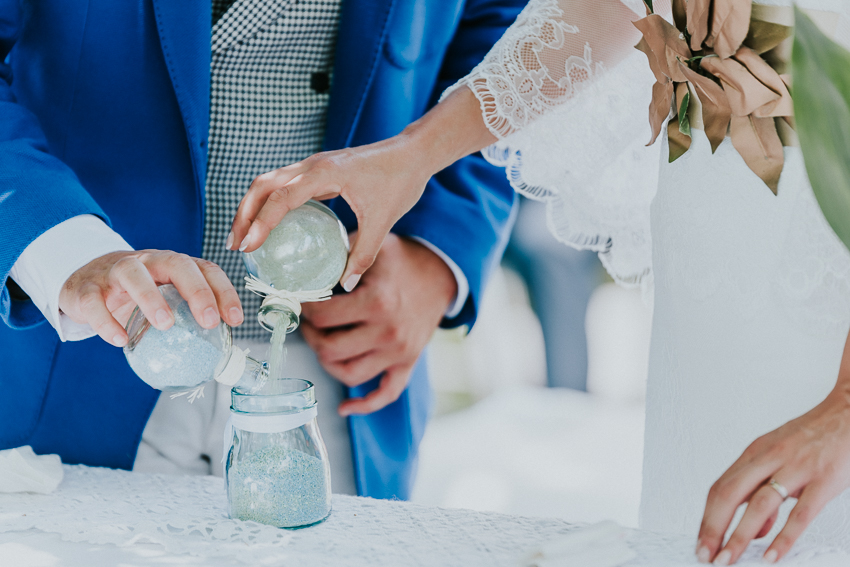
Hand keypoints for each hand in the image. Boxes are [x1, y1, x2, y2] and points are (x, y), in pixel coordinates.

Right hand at [59, 250, 242, 346]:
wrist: (84, 281)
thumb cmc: (134, 294)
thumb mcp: (163, 297)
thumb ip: (185, 318)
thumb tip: (215, 358)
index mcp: (172, 265)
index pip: (205, 269)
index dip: (224, 291)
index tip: (235, 319)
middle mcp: (148, 262)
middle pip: (176, 264)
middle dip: (197, 291)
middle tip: (209, 321)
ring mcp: (116, 271)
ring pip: (134, 275)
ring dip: (151, 298)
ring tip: (165, 325)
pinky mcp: (88, 288)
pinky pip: (95, 302)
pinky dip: (106, 321)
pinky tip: (120, 340)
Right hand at [227, 87, 494, 290]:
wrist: (413, 152)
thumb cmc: (400, 180)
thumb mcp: (383, 221)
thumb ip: (363, 254)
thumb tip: (345, 284)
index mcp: (324, 173)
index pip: (281, 197)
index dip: (261, 222)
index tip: (248, 246)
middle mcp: (313, 165)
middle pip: (263, 186)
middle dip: (244, 214)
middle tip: (235, 245)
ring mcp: (314, 165)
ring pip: (269, 181)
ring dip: (253, 206)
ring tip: (244, 236)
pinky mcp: (319, 169)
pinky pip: (284, 184)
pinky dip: (270, 203)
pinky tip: (271, 226)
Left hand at [299, 233, 457, 415]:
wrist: (440, 274)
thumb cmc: (401, 259)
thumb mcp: (372, 248)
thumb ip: (340, 256)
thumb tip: (304, 270)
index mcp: (377, 301)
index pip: (322, 316)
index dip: (304, 308)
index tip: (301, 299)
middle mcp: (388, 331)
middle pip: (329, 349)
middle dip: (310, 336)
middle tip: (308, 323)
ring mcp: (399, 352)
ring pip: (348, 374)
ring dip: (326, 362)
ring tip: (322, 344)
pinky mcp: (407, 364)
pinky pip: (384, 395)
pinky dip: (363, 406)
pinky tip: (344, 407)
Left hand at [697, 331, 849, 563]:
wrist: (847, 412)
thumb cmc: (813, 436)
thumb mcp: (780, 457)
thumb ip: (764, 490)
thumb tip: (756, 529)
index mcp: (755, 453)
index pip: (720, 488)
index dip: (707, 517)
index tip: (702, 541)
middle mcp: (769, 458)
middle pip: (729, 494)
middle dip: (713, 528)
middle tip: (706, 555)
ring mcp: (795, 468)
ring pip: (758, 504)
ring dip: (740, 536)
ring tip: (729, 560)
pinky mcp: (823, 479)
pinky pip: (799, 513)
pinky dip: (783, 537)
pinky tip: (771, 556)